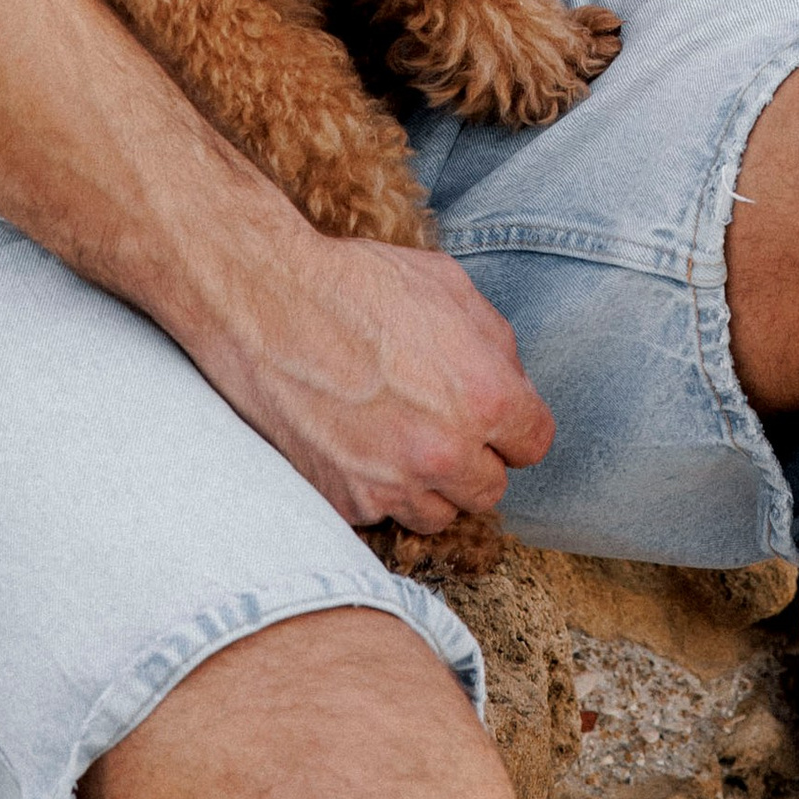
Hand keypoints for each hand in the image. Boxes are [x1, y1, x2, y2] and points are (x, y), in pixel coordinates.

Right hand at [214, 225, 557, 531]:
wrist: (265, 304)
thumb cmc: (357, 284)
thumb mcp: (449, 288)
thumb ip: (495, 346)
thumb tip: (510, 383)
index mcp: (484, 399)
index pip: (533, 444)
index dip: (515, 425)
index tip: (493, 415)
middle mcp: (443, 454)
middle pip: (489, 489)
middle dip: (474, 458)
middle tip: (442, 423)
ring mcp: (390, 485)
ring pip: (438, 514)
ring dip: (429, 484)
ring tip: (400, 438)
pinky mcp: (343, 502)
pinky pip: (381, 513)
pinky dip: (376, 488)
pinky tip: (357, 443)